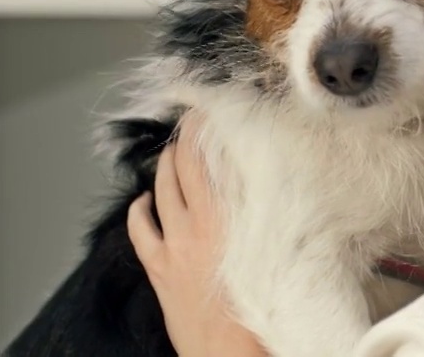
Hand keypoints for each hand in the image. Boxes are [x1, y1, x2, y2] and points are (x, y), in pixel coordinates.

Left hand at [127, 118, 266, 356]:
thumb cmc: (266, 315)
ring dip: (166, 166)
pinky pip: (141, 230)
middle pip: (183, 166)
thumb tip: (283, 185)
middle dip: (185, 139)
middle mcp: (199, 226)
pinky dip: (140, 209)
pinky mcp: (161, 270)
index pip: (212, 156)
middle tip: (193, 122)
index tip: (211, 108)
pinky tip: (143, 201)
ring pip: (161, 190)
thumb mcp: (282, 256)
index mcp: (230, 219)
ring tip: (174, 152)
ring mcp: (175, 247)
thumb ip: (277, 219)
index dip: (206, 127)